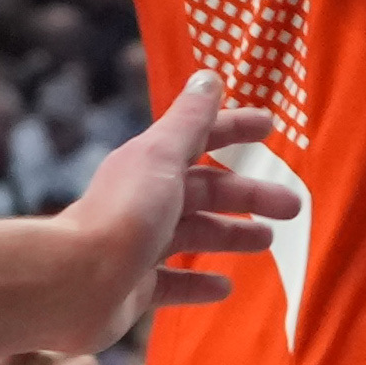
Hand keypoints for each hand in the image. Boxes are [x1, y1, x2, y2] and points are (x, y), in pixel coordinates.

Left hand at [30, 76, 295, 349]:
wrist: (73, 283)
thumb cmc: (124, 214)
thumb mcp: (162, 156)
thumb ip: (189, 120)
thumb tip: (208, 75)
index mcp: (153, 164)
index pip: (202, 138)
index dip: (235, 129)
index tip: (270, 126)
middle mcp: (146, 200)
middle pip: (207, 191)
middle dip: (249, 195)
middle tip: (292, 205)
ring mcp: (139, 246)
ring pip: (195, 235)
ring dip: (231, 235)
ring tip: (266, 242)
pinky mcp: (135, 288)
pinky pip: (174, 283)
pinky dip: (200, 284)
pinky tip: (225, 289)